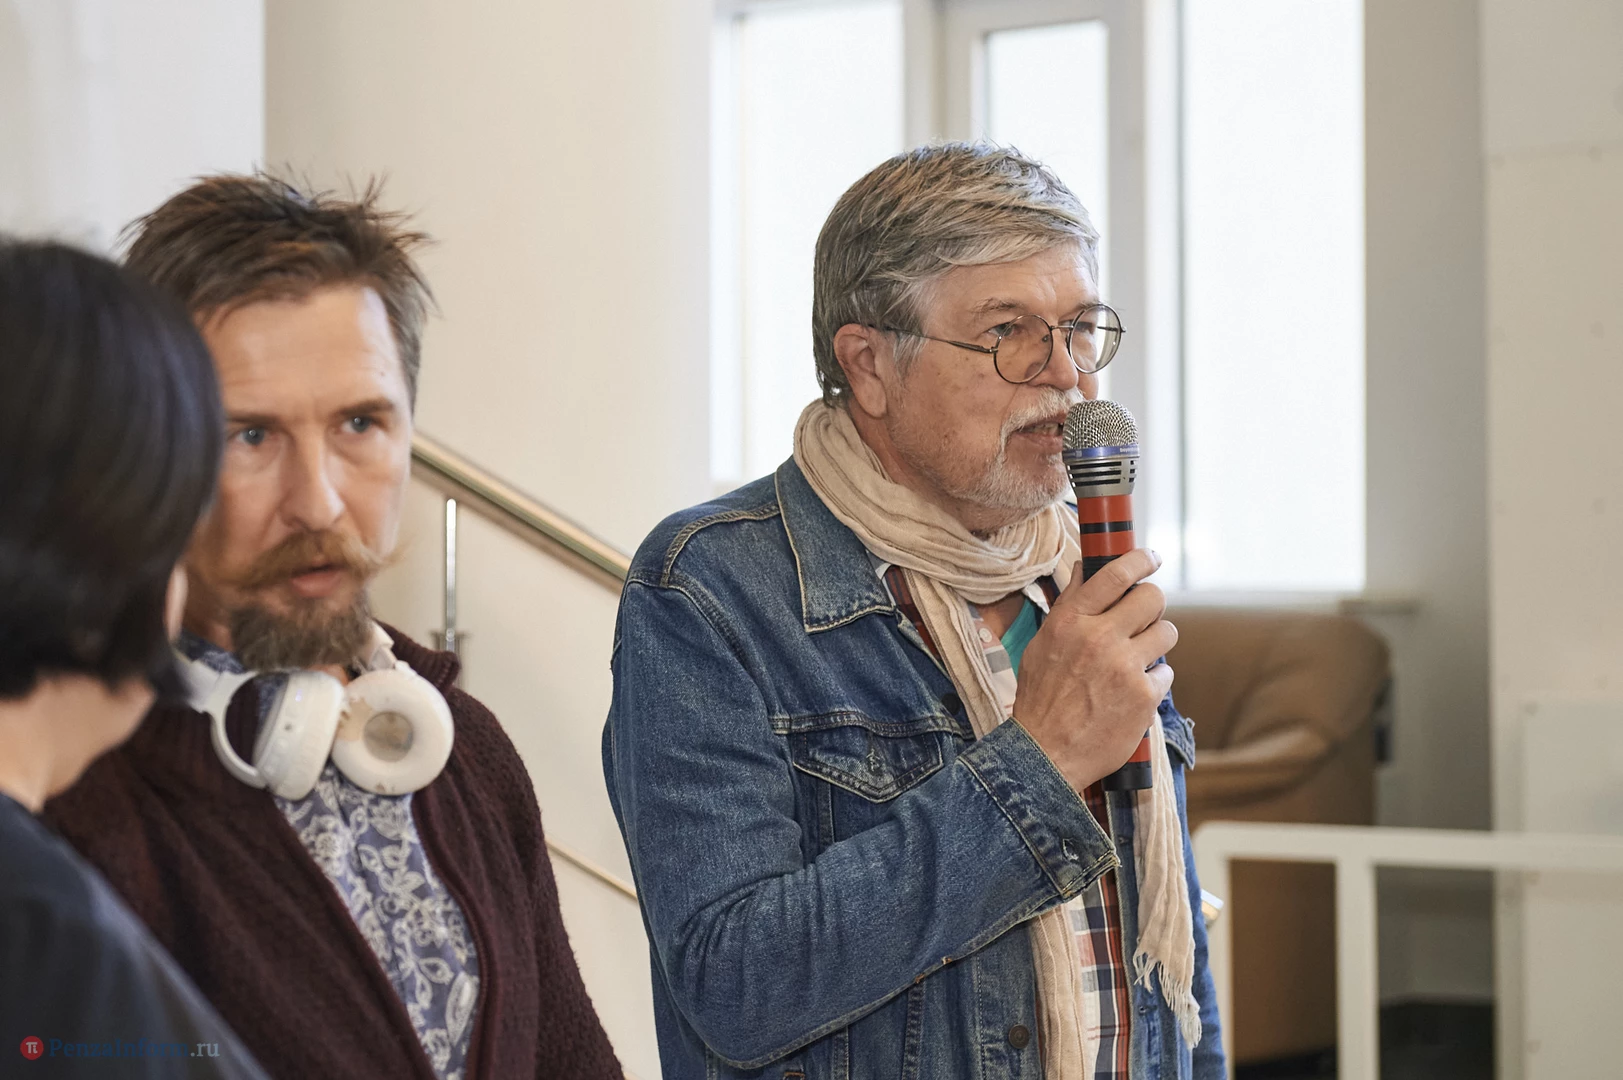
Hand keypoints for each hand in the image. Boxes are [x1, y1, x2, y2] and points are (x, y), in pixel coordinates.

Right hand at [1011, 549, 1175, 789]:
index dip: (1140, 560)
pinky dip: (1154, 680)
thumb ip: (1069, 605)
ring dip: (1157, 642)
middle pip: (1153, 597)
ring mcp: (1125, 667)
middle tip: (1145, 617)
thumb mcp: (1043, 644)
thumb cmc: (1041, 699)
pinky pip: (1166, 672)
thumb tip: (1086, 568)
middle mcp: (1099, 638)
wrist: (1045, 754)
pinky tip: (1133, 691)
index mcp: (1071, 621)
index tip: (1151, 558)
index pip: (1115, 574)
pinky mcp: (1144, 696)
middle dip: (1153, 604)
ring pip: (1167, 632)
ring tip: (1139, 657)